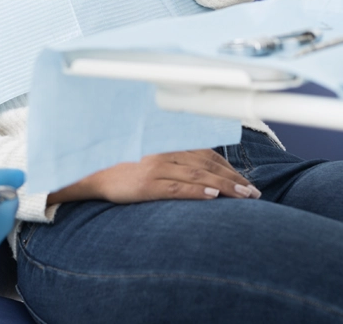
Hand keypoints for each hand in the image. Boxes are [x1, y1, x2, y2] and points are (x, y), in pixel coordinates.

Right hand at [49, 149, 260, 204]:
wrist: (89, 172)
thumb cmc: (120, 166)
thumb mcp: (150, 155)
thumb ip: (173, 157)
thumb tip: (200, 168)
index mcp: (168, 144)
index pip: (207, 154)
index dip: (228, 167)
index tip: (244, 179)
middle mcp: (165, 153)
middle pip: (208, 165)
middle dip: (234, 178)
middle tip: (253, 192)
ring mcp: (156, 168)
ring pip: (198, 176)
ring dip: (225, 187)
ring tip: (244, 197)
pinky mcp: (147, 184)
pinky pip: (177, 188)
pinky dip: (197, 192)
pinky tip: (213, 197)